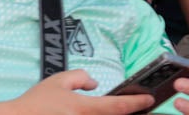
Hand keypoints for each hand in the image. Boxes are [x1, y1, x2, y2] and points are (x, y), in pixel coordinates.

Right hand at [10, 69, 153, 113]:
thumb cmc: (38, 101)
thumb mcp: (58, 80)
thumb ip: (80, 77)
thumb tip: (95, 83)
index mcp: (84, 107)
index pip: (119, 106)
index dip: (137, 102)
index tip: (150, 99)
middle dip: (133, 114)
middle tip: (146, 110)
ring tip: (129, 111)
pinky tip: (103, 113)